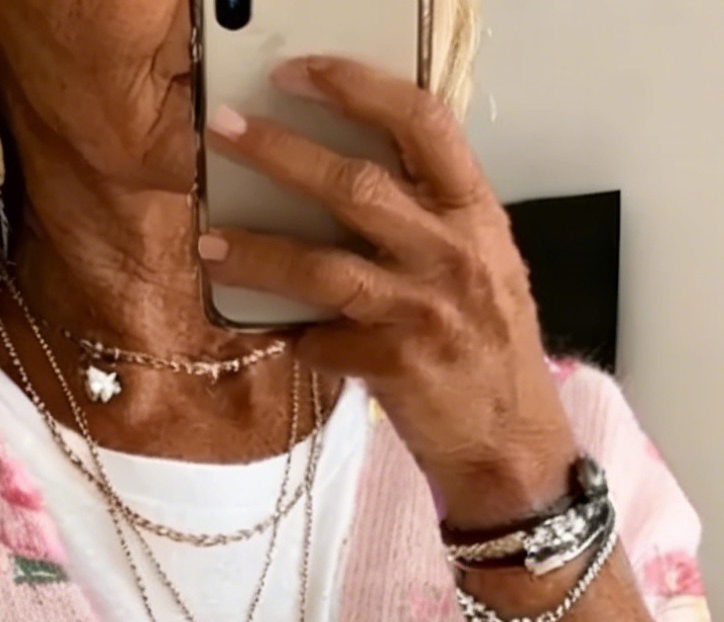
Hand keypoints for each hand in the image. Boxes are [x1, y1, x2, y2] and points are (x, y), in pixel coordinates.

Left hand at [200, 56, 577, 527]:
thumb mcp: (483, 267)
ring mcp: (423, 311)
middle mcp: (452, 254)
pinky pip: (322, 342)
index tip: (301, 72)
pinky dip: (293, 338)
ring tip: (211, 241)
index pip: (421, 122)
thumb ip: (431, 222)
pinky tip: (275, 335)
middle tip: (227, 131)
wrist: (513, 446)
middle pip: (356, 184)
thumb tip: (350, 187)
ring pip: (323, 266)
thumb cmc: (492, 353)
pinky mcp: (394, 366)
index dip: (358, 87)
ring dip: (258, 251)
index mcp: (476, 214)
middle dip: (281, 152)